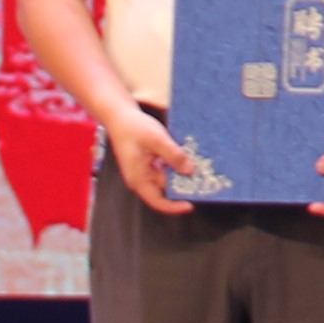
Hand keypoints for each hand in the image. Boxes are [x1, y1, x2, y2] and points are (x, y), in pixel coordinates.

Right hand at [97, 105, 198, 219]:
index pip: (158, 202)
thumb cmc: (133, 127)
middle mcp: (142, 179)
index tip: (191, 204)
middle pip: (166, 190)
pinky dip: (177, 164)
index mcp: (139, 179)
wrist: (120, 115)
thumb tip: (191, 171)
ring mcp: (146, 171)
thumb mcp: (156, 140)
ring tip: (199, 166)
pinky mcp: (150, 163)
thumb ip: (173, 155)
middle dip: (183, 186)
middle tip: (203, 179)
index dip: (175, 207)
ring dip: (182, 173)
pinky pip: (167, 168)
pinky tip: (188, 156)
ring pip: (168, 178)